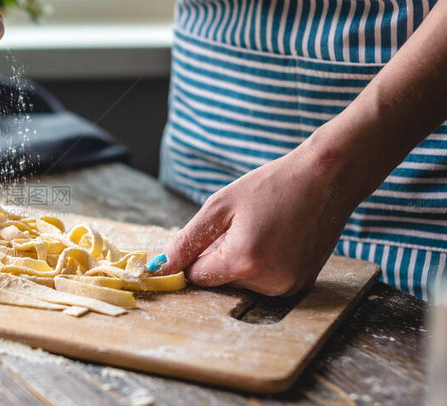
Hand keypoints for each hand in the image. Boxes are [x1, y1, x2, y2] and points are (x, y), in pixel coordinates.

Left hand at [159, 135, 357, 295]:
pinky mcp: (301, 285)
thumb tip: (158, 268)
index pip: (197, 276)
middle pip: (220, 280)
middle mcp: (268, 283)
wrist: (328, 178)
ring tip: (262, 228)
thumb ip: (186, 241)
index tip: (211, 232)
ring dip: (242, 260)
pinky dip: (262, 263)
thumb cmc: (272, 186)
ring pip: (242, 282)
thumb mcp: (220, 207)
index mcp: (243, 262)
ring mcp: (288, 287)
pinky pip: (266, 281)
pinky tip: (276, 237)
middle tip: (242, 224)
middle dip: (220, 255)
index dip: (197, 254)